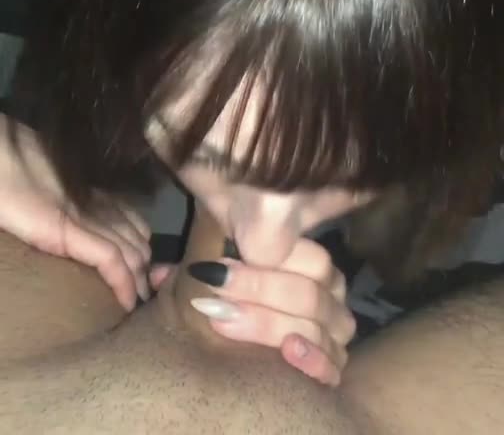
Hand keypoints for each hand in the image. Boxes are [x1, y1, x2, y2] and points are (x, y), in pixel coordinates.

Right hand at [0, 117, 168, 310]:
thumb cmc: (11, 179)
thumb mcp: (45, 199)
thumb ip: (64, 212)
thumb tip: (75, 230)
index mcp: (91, 195)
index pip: (133, 222)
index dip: (143, 247)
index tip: (151, 273)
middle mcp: (96, 205)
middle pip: (138, 238)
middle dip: (147, 268)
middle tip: (148, 293)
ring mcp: (84, 216)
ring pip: (131, 250)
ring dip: (140, 279)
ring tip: (140, 302)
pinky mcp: (67, 230)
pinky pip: (108, 258)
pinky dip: (123, 283)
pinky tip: (128, 302)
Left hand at [189, 238, 354, 385]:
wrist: (251, 363)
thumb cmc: (232, 305)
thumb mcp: (213, 285)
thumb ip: (196, 271)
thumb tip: (159, 274)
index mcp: (312, 265)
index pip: (308, 257)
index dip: (261, 263)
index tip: (215, 269)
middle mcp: (330, 295)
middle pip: (308, 290)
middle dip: (258, 289)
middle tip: (213, 294)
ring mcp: (335, 333)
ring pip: (315, 324)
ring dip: (268, 322)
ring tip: (225, 321)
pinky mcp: (332, 369)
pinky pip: (332, 365)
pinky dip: (311, 357)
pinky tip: (287, 350)